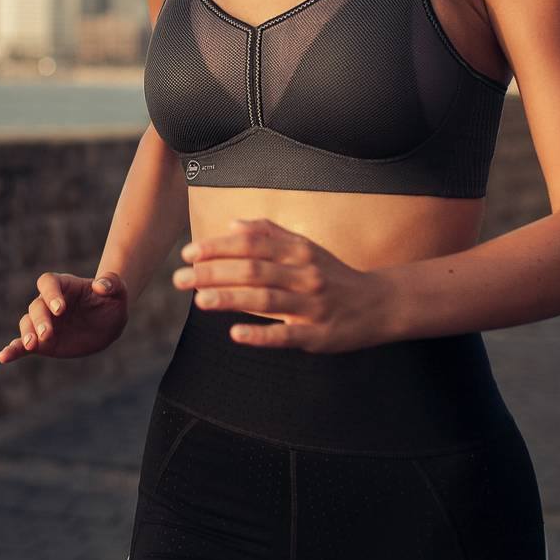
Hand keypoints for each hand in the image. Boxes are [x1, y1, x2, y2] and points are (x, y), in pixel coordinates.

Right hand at [0, 270, 128, 363]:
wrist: (108, 323)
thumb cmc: (112, 302)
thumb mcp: (119, 292)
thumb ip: (112, 283)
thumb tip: (100, 286)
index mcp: (64, 285)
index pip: (48, 283)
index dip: (51, 294)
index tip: (60, 308)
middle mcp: (49, 302)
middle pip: (36, 306)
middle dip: (40, 320)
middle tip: (48, 334)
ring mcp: (44, 322)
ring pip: (27, 323)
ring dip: (27, 334)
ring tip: (32, 345)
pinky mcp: (43, 342)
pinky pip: (23, 344)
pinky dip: (13, 350)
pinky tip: (3, 357)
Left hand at [171, 218, 400, 352]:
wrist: (380, 304)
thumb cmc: (335, 275)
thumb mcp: (307, 248)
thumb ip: (271, 234)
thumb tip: (233, 224)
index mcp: (299, 252)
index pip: (252, 245)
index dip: (218, 248)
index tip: (189, 253)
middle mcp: (305, 275)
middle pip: (254, 270)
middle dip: (214, 273)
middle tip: (179, 279)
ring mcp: (313, 306)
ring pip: (266, 300)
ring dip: (230, 299)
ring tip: (199, 301)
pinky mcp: (319, 335)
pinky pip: (287, 335)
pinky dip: (261, 335)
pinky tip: (235, 334)